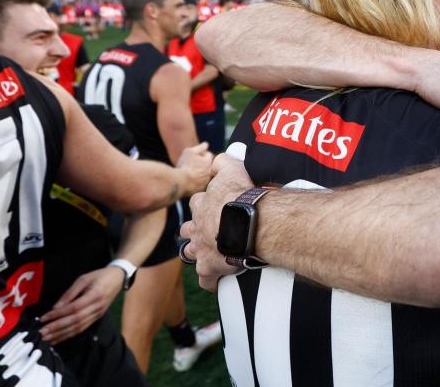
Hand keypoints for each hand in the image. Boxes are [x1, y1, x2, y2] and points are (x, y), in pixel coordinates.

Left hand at [39, 267, 122, 343]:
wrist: (118, 279)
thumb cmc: (100, 276)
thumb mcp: (84, 279)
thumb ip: (70, 293)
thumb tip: (56, 307)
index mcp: (95, 295)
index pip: (74, 308)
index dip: (58, 314)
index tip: (44, 318)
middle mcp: (97, 307)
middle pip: (76, 321)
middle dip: (57, 328)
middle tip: (42, 333)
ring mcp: (98, 314)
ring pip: (79, 327)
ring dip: (62, 335)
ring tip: (47, 339)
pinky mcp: (97, 318)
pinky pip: (82, 329)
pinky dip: (69, 335)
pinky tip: (59, 338)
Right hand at [178, 142, 213, 193]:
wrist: (180, 182)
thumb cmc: (184, 165)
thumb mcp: (189, 152)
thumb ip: (199, 147)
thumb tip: (206, 144)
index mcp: (208, 161)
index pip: (208, 154)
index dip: (201, 154)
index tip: (194, 156)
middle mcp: (210, 171)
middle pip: (207, 164)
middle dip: (201, 163)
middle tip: (191, 164)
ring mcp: (206, 180)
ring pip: (204, 174)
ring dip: (199, 172)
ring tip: (189, 172)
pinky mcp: (202, 188)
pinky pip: (200, 182)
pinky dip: (197, 181)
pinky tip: (189, 179)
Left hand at [180, 154, 252, 290]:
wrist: (251, 221)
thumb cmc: (242, 195)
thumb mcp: (232, 168)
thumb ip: (222, 162)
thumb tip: (216, 158)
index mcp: (202, 205)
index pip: (197, 203)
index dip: (204, 205)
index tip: (216, 206)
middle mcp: (197, 228)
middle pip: (188, 230)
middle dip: (196, 231)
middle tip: (211, 232)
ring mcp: (201, 250)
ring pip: (191, 254)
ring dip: (199, 255)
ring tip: (213, 255)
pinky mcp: (209, 268)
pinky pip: (206, 280)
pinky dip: (212, 281)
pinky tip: (219, 280)